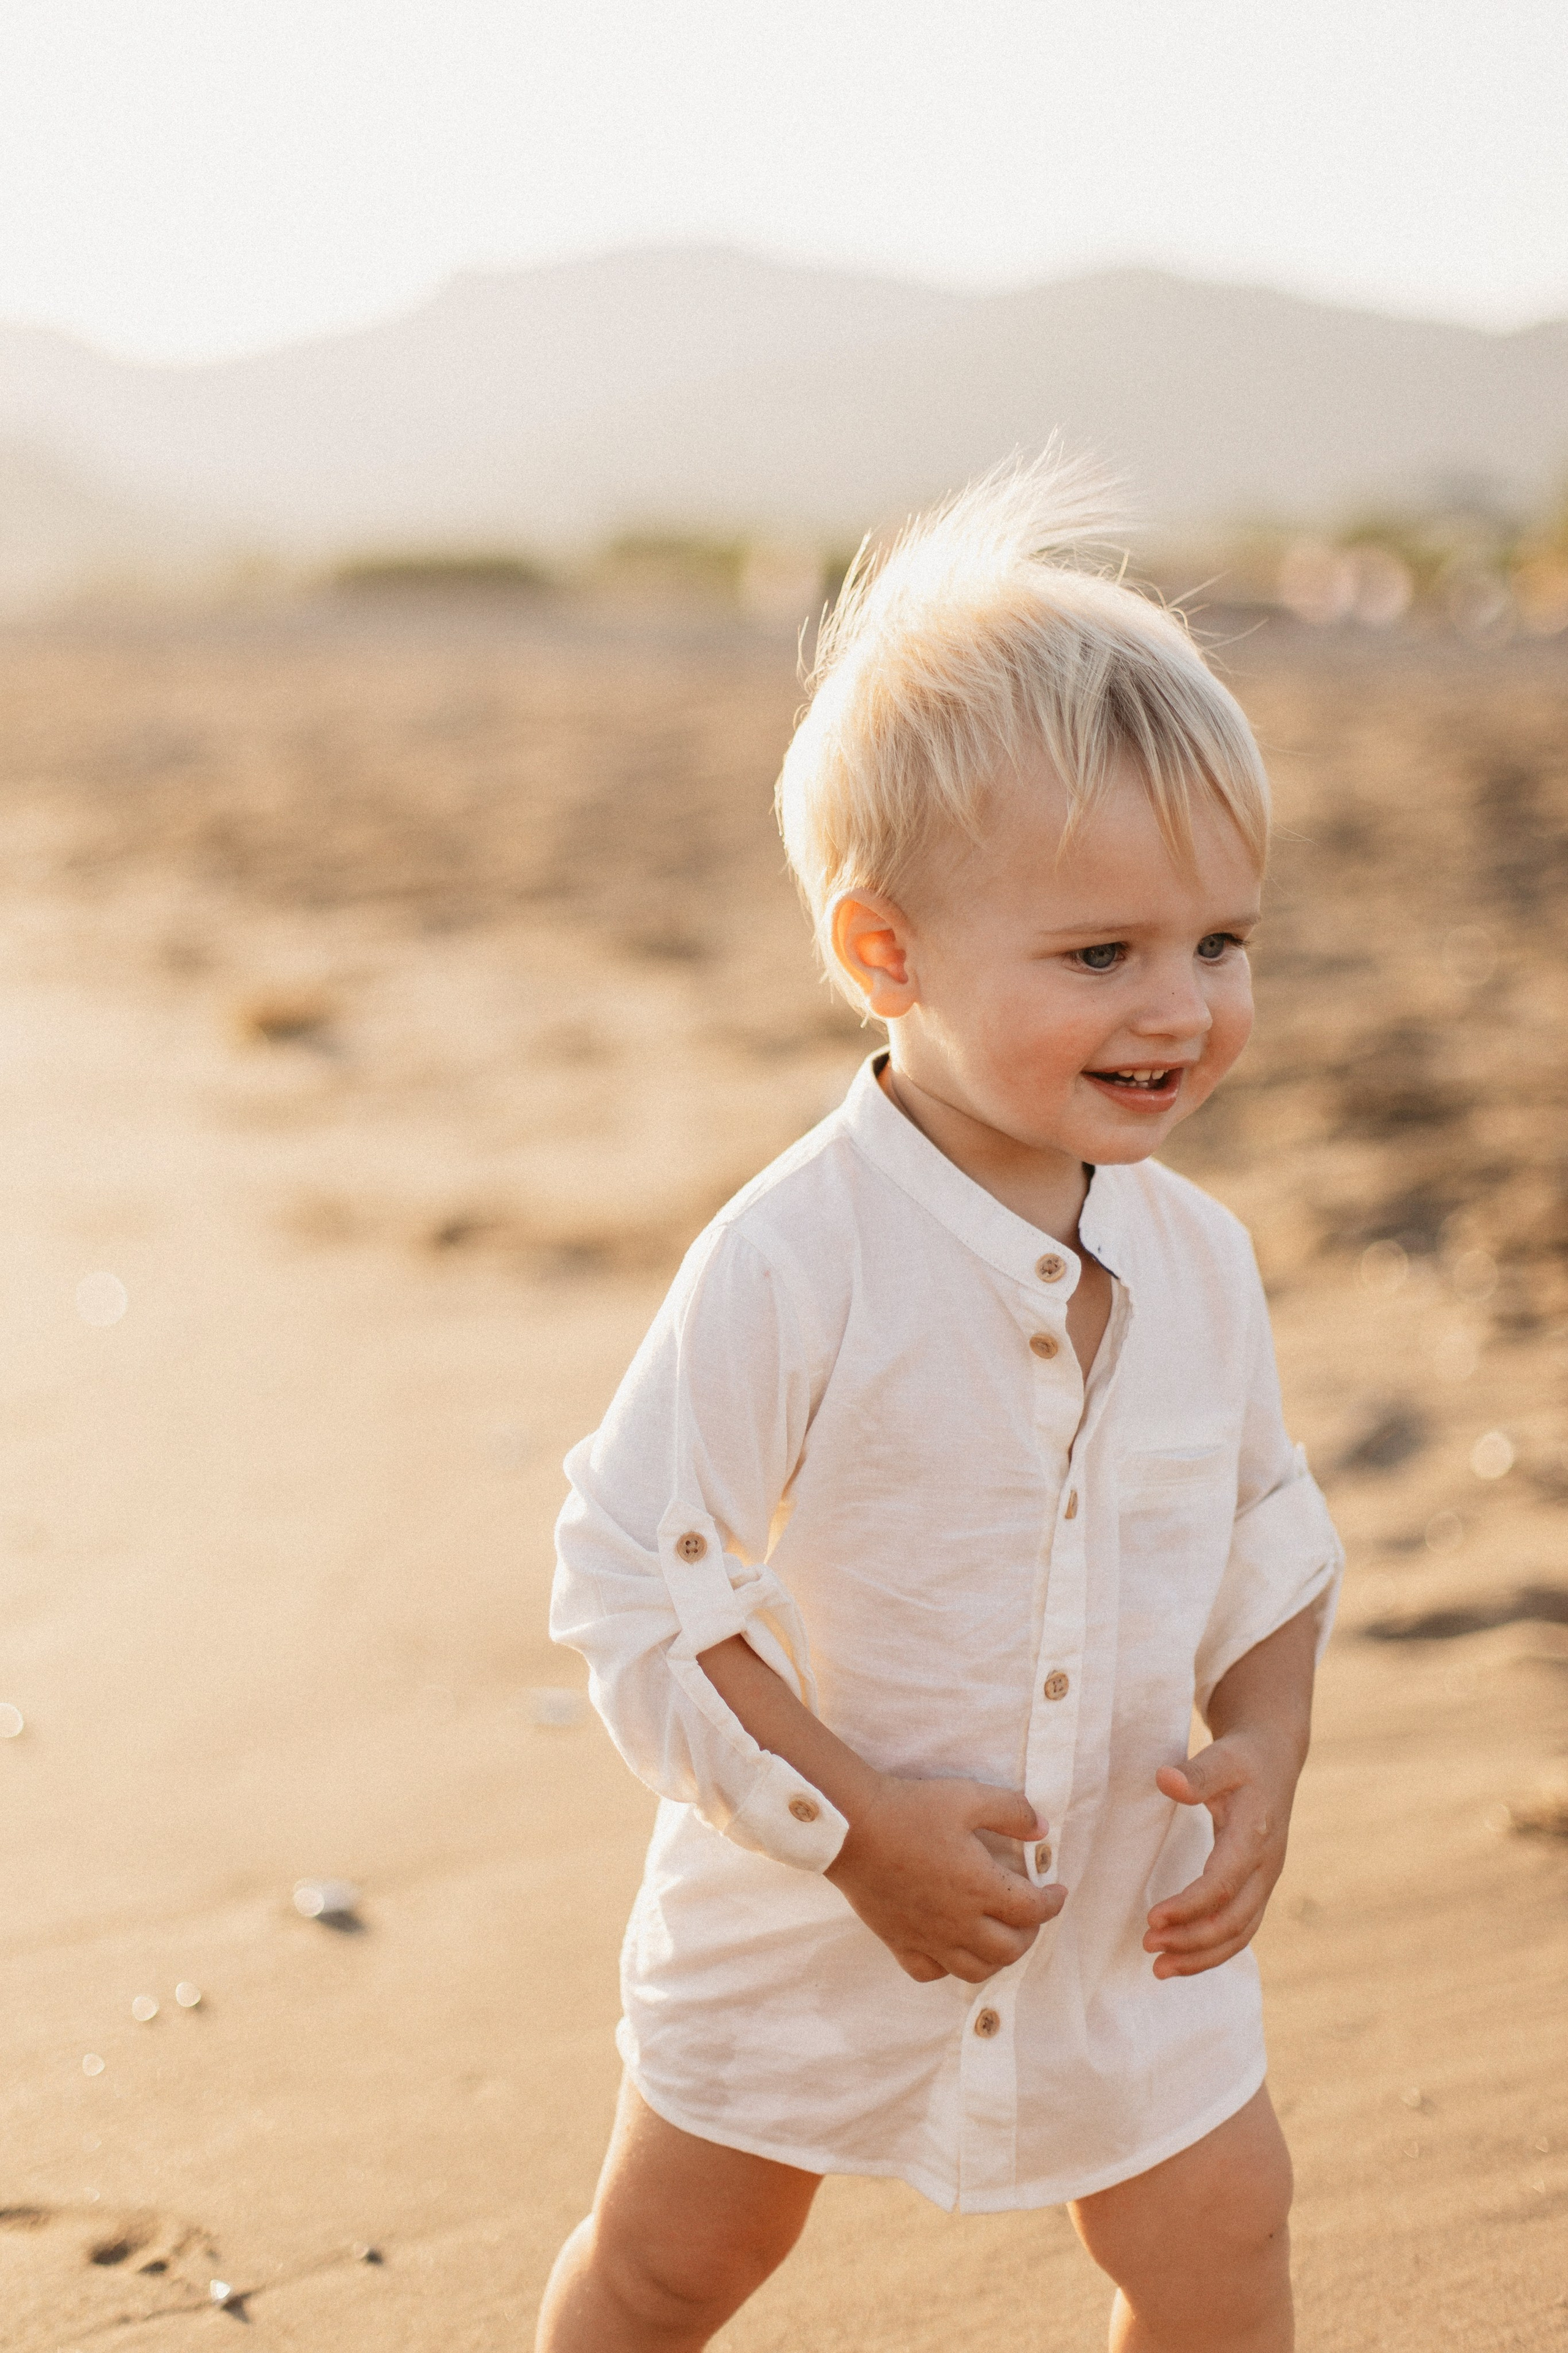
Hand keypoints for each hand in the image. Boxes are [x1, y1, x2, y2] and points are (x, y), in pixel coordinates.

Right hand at [825, 1776, 1064, 1983]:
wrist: (852, 1826)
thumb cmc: (911, 1809)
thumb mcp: (968, 1797)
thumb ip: (1011, 1812)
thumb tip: (1042, 1829)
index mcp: (981, 1887)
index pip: (1033, 1910)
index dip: (1053, 1902)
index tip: (1058, 1891)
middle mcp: (959, 1922)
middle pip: (1010, 1949)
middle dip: (1030, 1933)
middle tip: (1029, 1912)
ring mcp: (928, 1937)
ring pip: (975, 1970)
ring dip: (997, 1957)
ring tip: (998, 1936)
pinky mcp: (898, 1941)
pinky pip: (929, 1972)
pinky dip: (947, 1967)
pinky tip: (950, 1948)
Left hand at [1144, 1732, 1296, 1978]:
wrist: (1274, 1760)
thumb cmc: (1242, 1759)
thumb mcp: (1221, 1757)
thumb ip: (1196, 1774)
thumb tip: (1164, 1780)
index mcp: (1254, 1836)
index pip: (1223, 1884)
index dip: (1189, 1906)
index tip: (1152, 1918)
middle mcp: (1265, 1866)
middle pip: (1234, 1920)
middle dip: (1192, 1941)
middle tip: (1147, 1947)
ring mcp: (1266, 1881)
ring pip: (1240, 1933)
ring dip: (1201, 1955)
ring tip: (1159, 1969)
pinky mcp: (1258, 1887)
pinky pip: (1241, 1929)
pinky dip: (1214, 1950)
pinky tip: (1182, 1958)